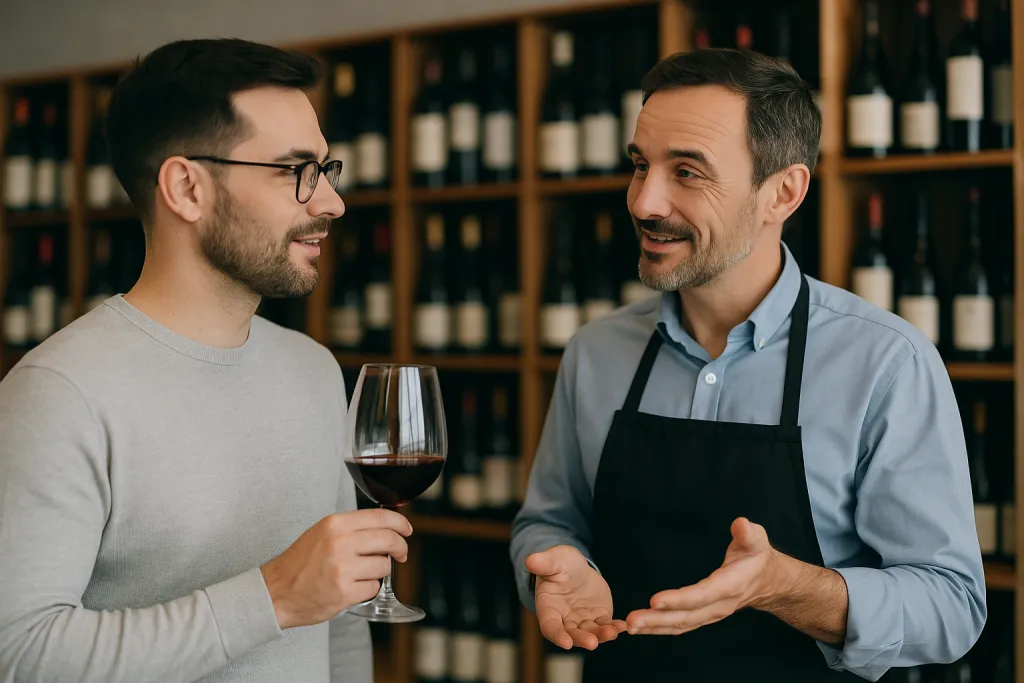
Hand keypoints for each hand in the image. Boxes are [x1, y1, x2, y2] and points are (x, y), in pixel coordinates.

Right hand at [261, 508, 412, 629]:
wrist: (276, 592)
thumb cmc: (300, 563)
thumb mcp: (323, 533)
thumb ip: (352, 528)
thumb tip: (386, 526)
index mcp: (335, 524)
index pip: (380, 517)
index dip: (400, 523)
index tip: (407, 530)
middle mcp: (339, 543)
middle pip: (389, 540)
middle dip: (401, 548)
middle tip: (401, 555)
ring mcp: (342, 569)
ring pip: (384, 566)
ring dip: (379, 571)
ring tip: (360, 574)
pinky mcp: (344, 592)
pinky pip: (374, 588)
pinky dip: (368, 589)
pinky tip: (352, 587)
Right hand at [526, 545, 626, 650]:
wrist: (576, 566)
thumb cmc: (560, 563)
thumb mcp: (553, 559)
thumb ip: (544, 562)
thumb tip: (529, 560)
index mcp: (548, 608)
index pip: (550, 626)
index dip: (557, 635)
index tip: (566, 643)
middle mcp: (564, 619)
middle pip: (572, 634)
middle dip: (582, 639)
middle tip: (592, 643)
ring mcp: (582, 620)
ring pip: (590, 632)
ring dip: (601, 635)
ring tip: (612, 632)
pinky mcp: (598, 617)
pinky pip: (605, 625)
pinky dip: (614, 627)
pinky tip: (622, 626)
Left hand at [626, 517, 778, 635]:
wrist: (767, 580)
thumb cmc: (757, 556)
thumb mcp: (757, 540)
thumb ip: (748, 533)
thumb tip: (740, 524)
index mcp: (729, 585)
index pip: (702, 595)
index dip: (679, 599)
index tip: (655, 600)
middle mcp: (718, 605)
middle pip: (686, 616)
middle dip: (657, 619)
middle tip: (632, 620)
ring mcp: (710, 614)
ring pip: (680, 625)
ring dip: (654, 627)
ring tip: (629, 626)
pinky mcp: (702, 616)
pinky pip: (679, 626)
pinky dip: (659, 628)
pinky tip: (639, 628)